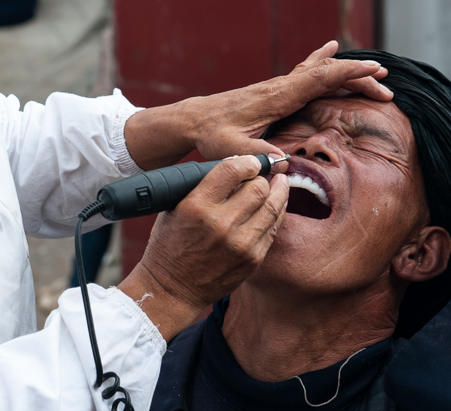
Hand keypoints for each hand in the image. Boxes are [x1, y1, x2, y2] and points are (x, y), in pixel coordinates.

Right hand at [118, 155, 290, 339]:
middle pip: (258, 187)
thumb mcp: (176, 208)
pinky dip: (276, 213)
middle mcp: (221, 224)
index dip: (247, 161)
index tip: (250, 161)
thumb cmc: (171, 245)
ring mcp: (240, 244)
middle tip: (263, 174)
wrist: (172, 289)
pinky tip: (275, 205)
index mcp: (196, 206)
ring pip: (273, 206)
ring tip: (279, 182)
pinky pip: (274, 228)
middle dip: (262, 176)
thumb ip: (204, 187)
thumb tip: (236, 167)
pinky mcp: (253, 259)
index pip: (233, 169)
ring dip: (278, 190)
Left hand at [125, 41, 391, 169]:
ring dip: (347, 72)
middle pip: (326, 73)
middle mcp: (280, 86)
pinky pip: (306, 73)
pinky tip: (332, 50)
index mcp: (276, 97)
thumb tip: (283, 163)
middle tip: (386, 83)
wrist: (193, 120)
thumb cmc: (212, 134)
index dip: (348, 72)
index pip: (318, 79)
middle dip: (357, 75)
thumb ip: (257, 155)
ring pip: (319, 72)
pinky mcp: (274, 90)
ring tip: (376, 75)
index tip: (374, 68)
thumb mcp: (231, 150)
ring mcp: (278, 86)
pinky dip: (324, 63)